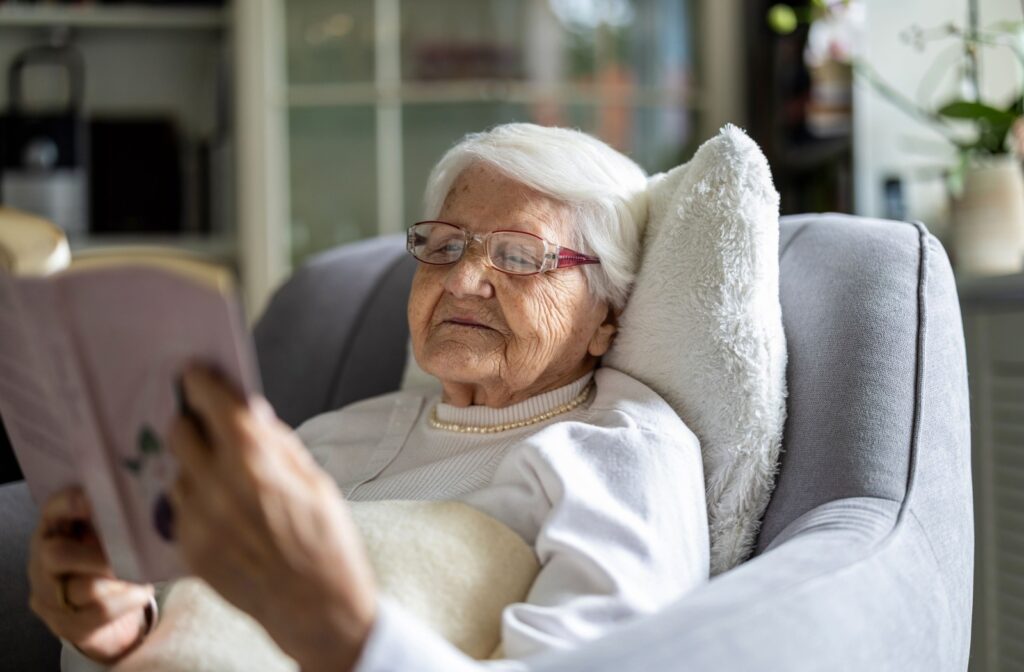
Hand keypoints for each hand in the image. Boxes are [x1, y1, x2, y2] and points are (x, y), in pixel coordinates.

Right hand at [27, 487, 154, 664]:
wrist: (104, 616)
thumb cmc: (106, 562)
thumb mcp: (106, 536)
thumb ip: (113, 519)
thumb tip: (143, 504)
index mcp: (52, 531)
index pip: (50, 511)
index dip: (68, 503)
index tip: (92, 500)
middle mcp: (41, 563)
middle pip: (58, 555)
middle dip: (102, 554)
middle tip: (134, 552)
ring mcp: (48, 597)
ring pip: (88, 587)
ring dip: (125, 579)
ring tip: (145, 573)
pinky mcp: (65, 624)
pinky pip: (101, 612)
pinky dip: (129, 600)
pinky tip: (141, 592)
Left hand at [168, 365, 377, 671]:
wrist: (318, 607)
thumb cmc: (328, 542)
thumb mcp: (315, 481)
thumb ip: (278, 443)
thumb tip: (252, 412)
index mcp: (256, 461)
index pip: (212, 403)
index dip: (199, 383)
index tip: (194, 375)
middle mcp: (218, 486)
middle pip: (179, 433)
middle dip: (192, 423)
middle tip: (207, 425)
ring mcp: (199, 521)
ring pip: (178, 472)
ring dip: (195, 467)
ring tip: (225, 481)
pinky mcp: (189, 549)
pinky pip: (180, 510)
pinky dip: (196, 503)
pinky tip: (224, 513)